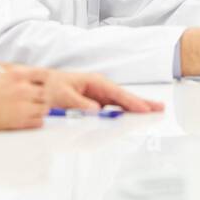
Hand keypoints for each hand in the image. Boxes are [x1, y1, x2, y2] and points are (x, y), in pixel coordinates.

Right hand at [0, 67, 47, 130]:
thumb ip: (15, 78)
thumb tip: (30, 82)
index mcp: (16, 75)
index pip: (43, 75)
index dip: (43, 81)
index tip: (40, 85)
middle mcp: (21, 89)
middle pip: (45, 93)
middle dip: (40, 97)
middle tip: (32, 101)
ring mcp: (22, 106)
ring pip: (44, 108)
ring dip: (38, 110)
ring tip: (27, 111)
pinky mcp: (19, 122)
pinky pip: (39, 122)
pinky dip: (34, 122)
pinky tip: (24, 119)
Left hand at [37, 68, 164, 112]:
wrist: (39, 87)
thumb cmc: (50, 88)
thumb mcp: (62, 95)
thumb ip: (79, 103)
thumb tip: (97, 110)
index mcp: (94, 82)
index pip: (117, 94)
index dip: (132, 102)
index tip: (144, 109)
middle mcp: (99, 88)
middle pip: (124, 97)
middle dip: (142, 102)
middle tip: (160, 108)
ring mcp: (99, 95)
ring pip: (121, 102)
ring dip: (136, 107)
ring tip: (153, 111)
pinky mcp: (96, 102)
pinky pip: (113, 108)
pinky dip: (125, 111)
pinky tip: (134, 116)